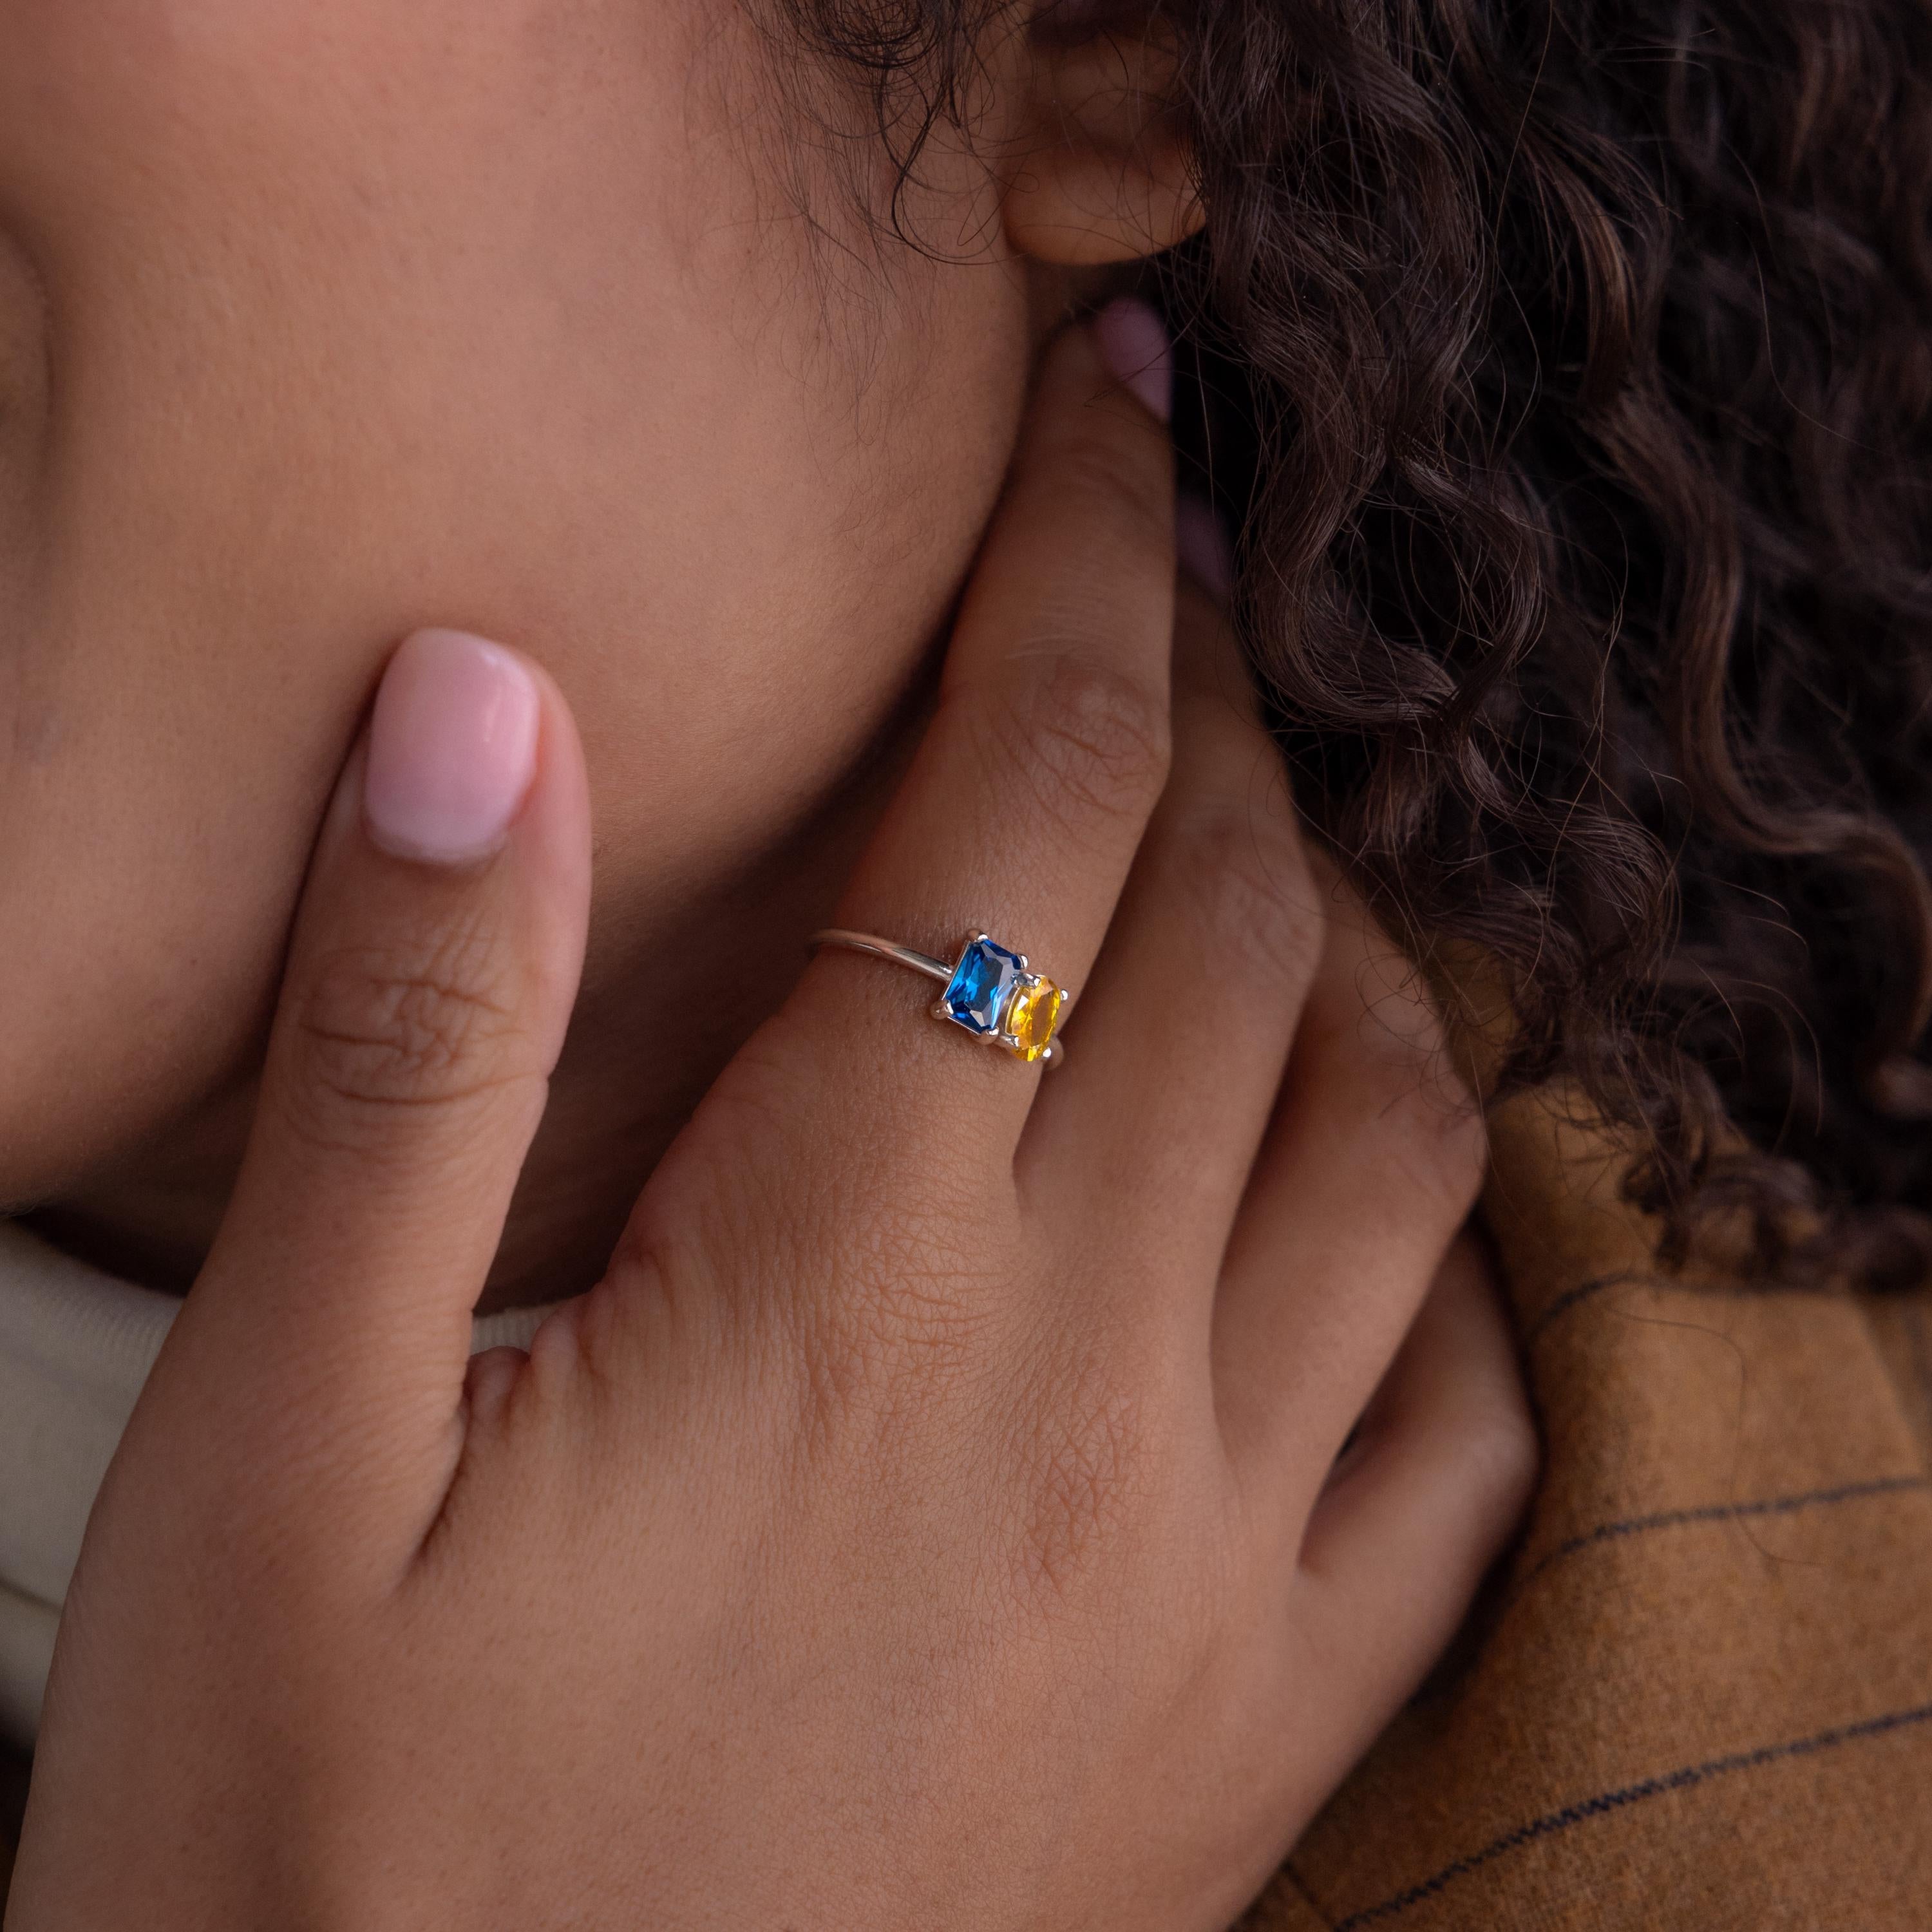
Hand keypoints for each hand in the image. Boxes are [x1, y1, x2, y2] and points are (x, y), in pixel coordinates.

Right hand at [9, 319, 1534, 1930]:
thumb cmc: (316, 1871)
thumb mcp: (262, 1452)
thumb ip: (405, 1057)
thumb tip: (479, 708)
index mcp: (845, 1284)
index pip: (1034, 805)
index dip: (1087, 570)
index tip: (1117, 426)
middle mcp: (1081, 1398)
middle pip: (1234, 927)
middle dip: (1220, 706)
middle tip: (1170, 593)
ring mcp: (1205, 1576)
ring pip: (1391, 1145)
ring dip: (1353, 947)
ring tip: (1269, 849)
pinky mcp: (1248, 1736)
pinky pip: (1459, 1442)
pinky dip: (1449, 1269)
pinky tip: (1372, 1194)